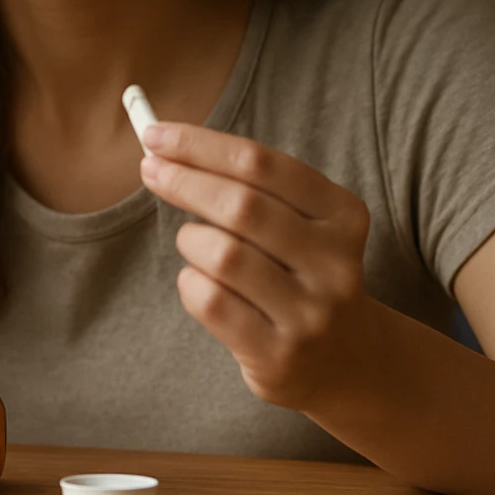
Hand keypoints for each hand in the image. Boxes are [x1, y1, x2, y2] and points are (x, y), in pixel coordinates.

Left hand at [138, 122, 377, 411]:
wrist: (344, 359)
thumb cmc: (297, 270)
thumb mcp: (297, 221)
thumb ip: (244, 182)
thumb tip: (164, 146)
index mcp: (343, 214)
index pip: (261, 164)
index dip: (201, 145)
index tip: (156, 135)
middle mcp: (335, 263)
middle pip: (242, 206)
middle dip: (184, 181)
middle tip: (150, 170)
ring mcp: (310, 314)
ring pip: (223, 255)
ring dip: (191, 240)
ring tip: (194, 243)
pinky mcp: (279, 356)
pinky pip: (211, 302)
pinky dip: (190, 282)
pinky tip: (199, 281)